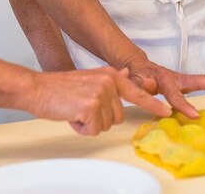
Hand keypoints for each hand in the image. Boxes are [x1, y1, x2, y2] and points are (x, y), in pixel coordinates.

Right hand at [26, 67, 171, 134]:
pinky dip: (82, 128)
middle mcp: (109, 82)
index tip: (168, 111)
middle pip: (118, 116)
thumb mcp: (90, 77)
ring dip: (91, 123)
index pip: (137, 92)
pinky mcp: (91, 107)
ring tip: (75, 110)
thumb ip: (110, 79)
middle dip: (101, 118)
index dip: (153, 104)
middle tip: (82, 108)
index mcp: (110, 75)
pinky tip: (72, 116)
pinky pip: (94, 130)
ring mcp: (101, 94)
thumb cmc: (60, 87)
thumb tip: (126, 75)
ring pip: (107, 125)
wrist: (37, 88)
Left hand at [123, 57, 204, 118]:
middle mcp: (176, 78)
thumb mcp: (132, 81)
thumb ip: (140, 86)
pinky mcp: (185, 83)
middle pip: (197, 81)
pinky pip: (202, 83)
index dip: (183, 105)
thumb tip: (149, 87)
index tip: (195, 116)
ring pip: (202, 80)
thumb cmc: (134, 77)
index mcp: (163, 80)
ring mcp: (182, 80)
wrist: (136, 67)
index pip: (175, 95)